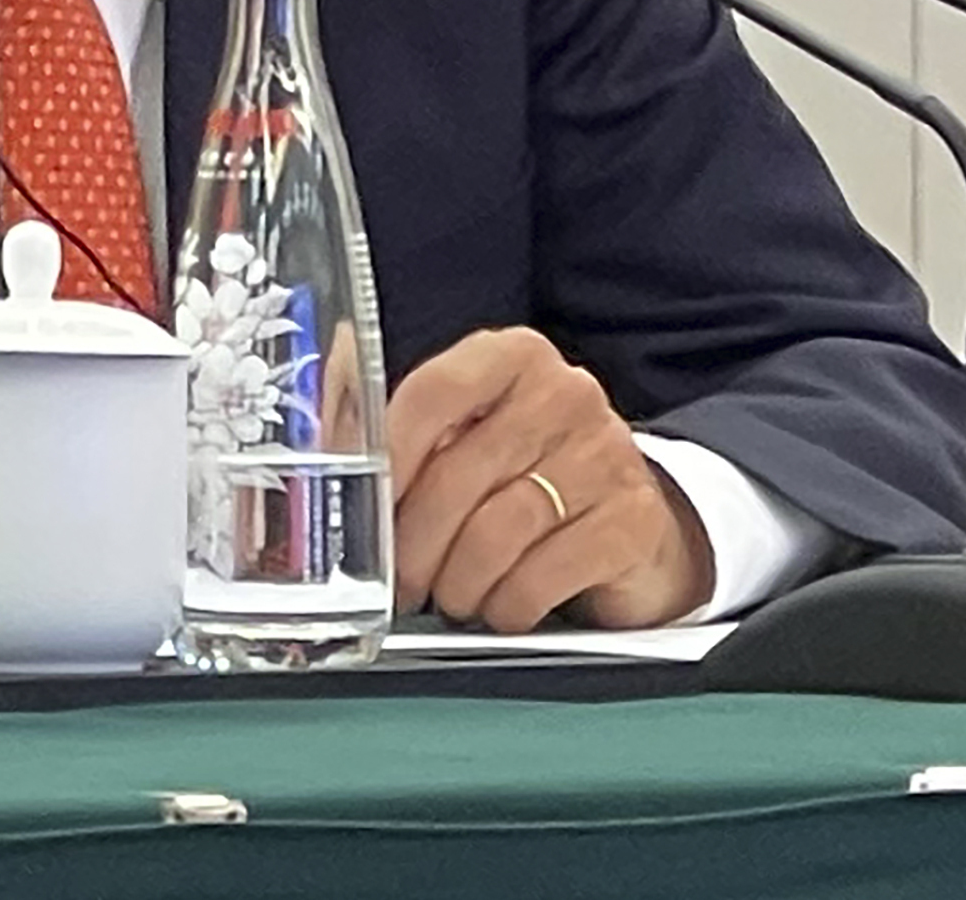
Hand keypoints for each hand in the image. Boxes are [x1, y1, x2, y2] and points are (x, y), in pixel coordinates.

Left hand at [386, 328, 711, 631]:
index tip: (368, 504)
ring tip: (452, 597)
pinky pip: (543, 574)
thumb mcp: (474, 434)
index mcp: (514, 357)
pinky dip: (508, 604)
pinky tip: (502, 607)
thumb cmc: (530, 476)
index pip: (433, 392)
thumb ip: (406, 425)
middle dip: (415, 543)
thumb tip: (332, 421)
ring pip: (498, 530)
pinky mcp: (631, 521)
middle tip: (401, 582)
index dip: (389, 453)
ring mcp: (606, 455)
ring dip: (459, 582)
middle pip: (459, 473)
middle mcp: (565, 393)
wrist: (633, 524)